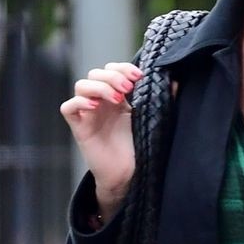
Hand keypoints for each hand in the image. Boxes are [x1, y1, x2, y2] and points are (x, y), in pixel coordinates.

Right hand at [59, 59, 146, 214]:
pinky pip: (68, 108)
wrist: (129, 175)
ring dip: (99, 86)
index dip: (122, 68)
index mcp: (117, 96)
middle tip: (128, 89)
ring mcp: (88, 113)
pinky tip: (95, 107)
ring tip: (117, 99)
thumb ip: (161, 100)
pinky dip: (79, 102)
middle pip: (95, 73)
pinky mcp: (80, 128)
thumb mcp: (151, 120)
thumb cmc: (139, 148)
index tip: (138, 76)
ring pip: (81, 85)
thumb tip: (175, 82)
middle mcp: (101, 102)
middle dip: (112, 76)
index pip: (111, 69)